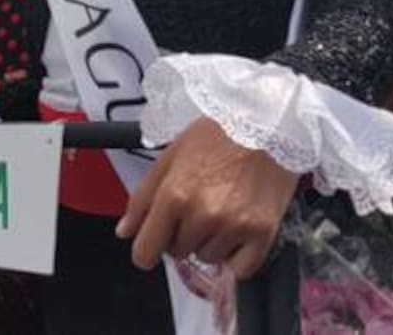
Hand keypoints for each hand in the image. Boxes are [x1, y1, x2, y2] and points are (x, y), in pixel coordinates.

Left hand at [116, 117, 298, 279]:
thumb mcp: (170, 156)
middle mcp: (204, 214)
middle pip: (177, 252)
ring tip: (220, 208)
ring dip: (208, 241)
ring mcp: (234, 226)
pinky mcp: (263, 234)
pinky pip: (240, 268)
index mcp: (175, 194)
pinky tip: (236, 228)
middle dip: (180, 234)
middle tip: (196, 204)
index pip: (146, 250)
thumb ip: (143, 197)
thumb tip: (125, 230)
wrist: (267, 124)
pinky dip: (236, 256)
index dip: (145, 250)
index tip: (150, 245)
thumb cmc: (218, 134)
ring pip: (207, 258)